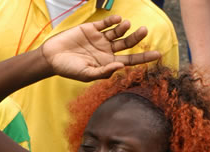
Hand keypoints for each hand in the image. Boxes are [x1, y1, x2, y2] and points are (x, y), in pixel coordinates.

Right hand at [41, 15, 160, 81]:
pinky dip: (112, 20)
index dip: (144, 58)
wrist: (52, 57)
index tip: (158, 54)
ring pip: (118, 32)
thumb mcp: (87, 74)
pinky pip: (106, 23)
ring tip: (127, 24)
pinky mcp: (92, 29)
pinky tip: (117, 20)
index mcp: (108, 63)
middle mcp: (107, 51)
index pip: (130, 61)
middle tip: (144, 31)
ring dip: (124, 28)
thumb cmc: (69, 69)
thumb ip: (104, 71)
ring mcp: (100, 39)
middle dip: (136, 38)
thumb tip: (121, 65)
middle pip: (127, 44)